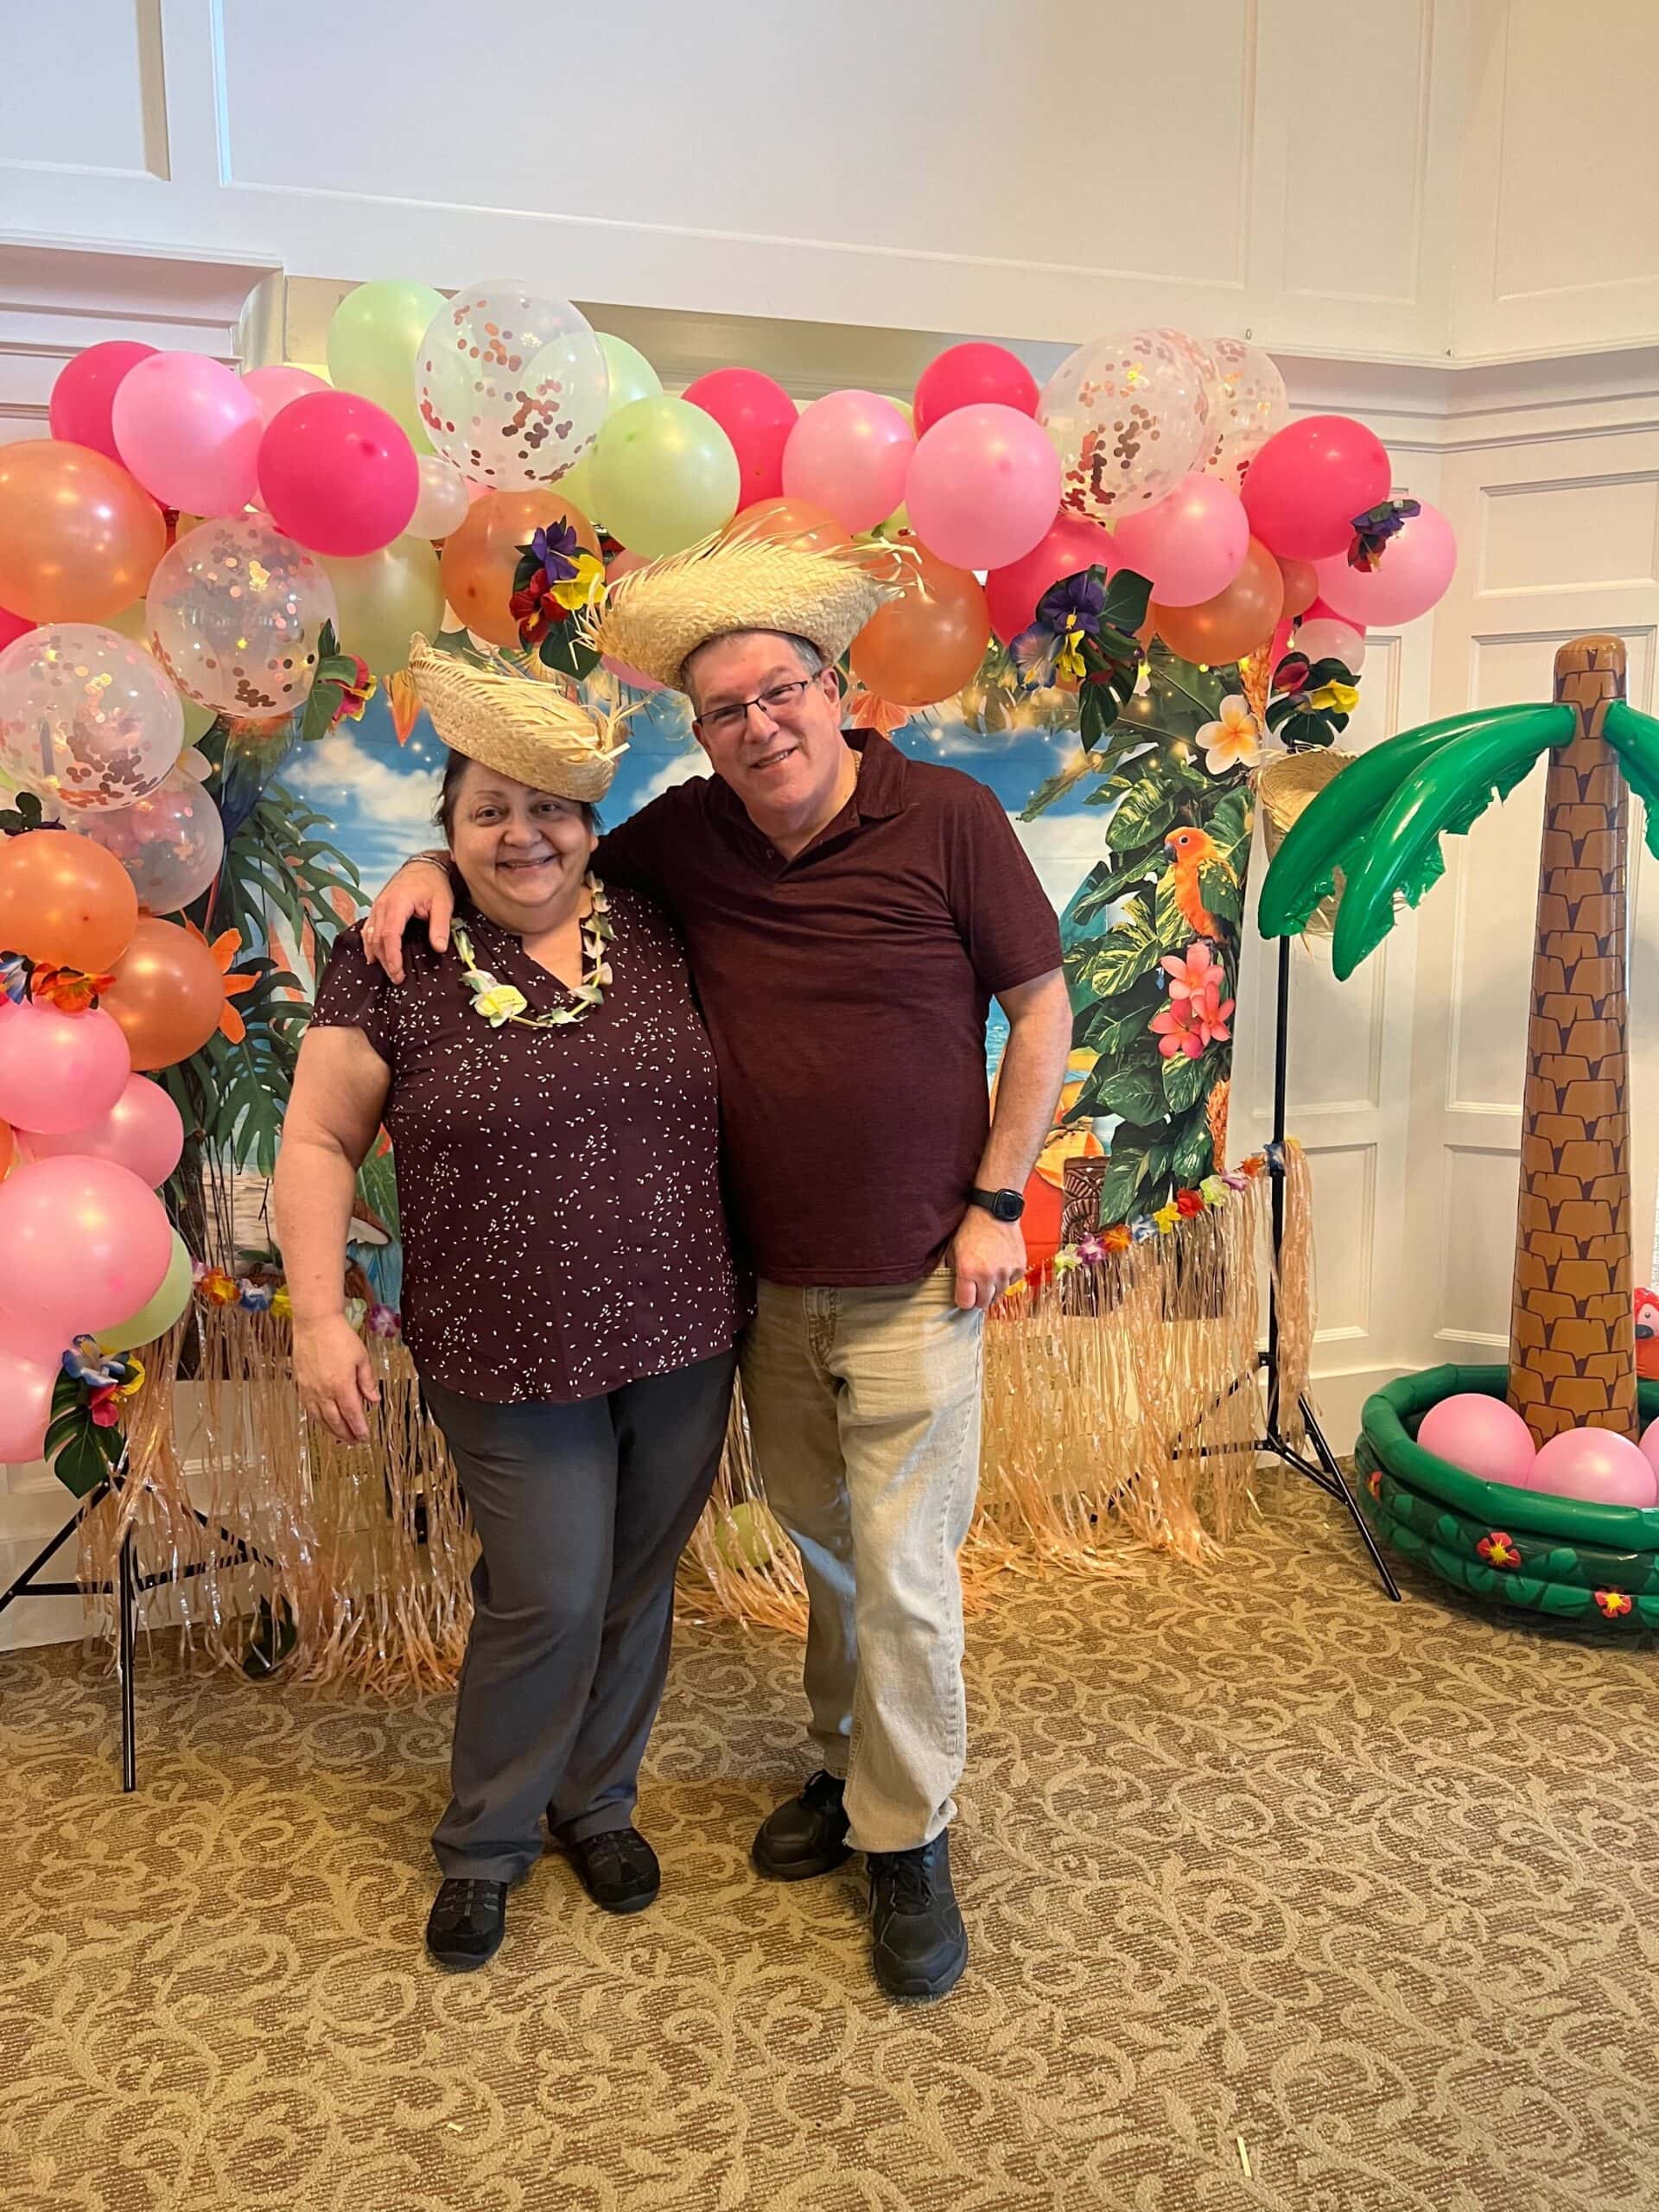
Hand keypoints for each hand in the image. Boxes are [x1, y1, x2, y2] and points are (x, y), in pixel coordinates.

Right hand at [292, 1314, 381, 1443]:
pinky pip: (309, 1408)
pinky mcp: (301, 1384)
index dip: (359, 1429)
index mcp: (341, 1385)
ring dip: (332, 1431)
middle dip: (347, 1434)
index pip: (352, 1415)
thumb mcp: (362, 1357)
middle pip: (336, 1421)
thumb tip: (374, 1400)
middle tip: (356, 1441)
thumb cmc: (339, 1336)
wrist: (315, 1323)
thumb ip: (368, 1381)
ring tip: (342, 1437)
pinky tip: (324, 1421)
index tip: (365, 1437)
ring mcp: (310, 1389)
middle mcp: (324, 1391)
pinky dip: (318, 1419)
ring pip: (321, 1418)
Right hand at [359, 856, 452, 983]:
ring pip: (370, 935)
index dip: (392, 956)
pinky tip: (374, 956)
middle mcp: (382, 905)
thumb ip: (440, 926)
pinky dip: (370, 944)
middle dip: (386, 961)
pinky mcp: (377, 908)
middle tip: (397, 978)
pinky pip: (368, 928)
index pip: (389, 935)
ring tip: (389, 971)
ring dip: (377, 955)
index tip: (398, 972)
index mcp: (397, 903)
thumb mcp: (443, 903)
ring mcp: (377, 906)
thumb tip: (439, 948)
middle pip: (377, 939)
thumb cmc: (433, 883)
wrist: (424, 865)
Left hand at [947, 1206, 1027, 1310]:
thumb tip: (956, 1290)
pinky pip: (1011, 1283)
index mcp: (968, 1270)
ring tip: (989, 1271)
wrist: (995, 1212)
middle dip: (978, 1297)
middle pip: (983, 1303)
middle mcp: (988, 1275)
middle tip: (976, 1285)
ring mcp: (1006, 1272)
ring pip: (998, 1294)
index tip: (964, 1295)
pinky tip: (1000, 1265)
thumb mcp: (954, 1250)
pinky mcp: (1019, 1268)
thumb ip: (954, 1272)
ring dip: (993, 1287)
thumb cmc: (971, 1229)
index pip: (966, 1303)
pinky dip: (1006, 1278)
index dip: (964, 1300)